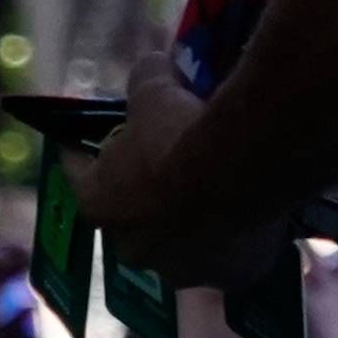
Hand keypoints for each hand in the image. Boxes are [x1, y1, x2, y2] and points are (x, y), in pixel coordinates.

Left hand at [69, 52, 295, 289]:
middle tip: (175, 165)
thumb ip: (147, 80)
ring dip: (198, 225)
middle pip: (135, 218)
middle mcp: (132, 247)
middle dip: (150, 196)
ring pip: (187, 245)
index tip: (92, 138)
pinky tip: (259, 216)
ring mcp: (182, 269)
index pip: (78, 171)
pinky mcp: (230, 276)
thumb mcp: (156, 92)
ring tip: (226, 192)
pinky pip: (235, 257)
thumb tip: (152, 62)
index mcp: (99, 202)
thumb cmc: (180, 132)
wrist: (239, 168)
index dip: (87, 152)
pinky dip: (243, 240)